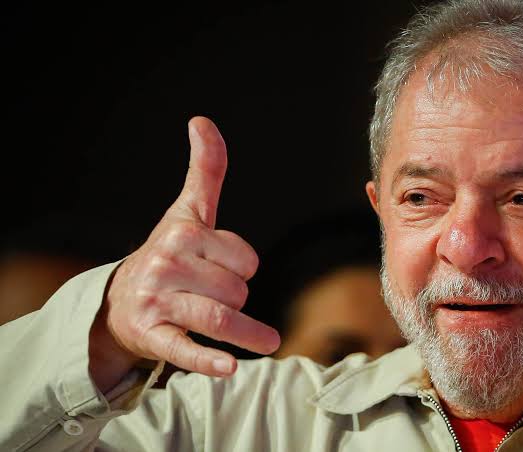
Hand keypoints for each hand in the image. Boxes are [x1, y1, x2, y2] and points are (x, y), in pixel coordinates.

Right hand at [91, 116, 279, 390]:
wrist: (120, 301)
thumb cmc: (168, 253)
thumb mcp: (188, 212)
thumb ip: (205, 170)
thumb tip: (202, 120)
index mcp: (181, 232)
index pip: (246, 258)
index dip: (244, 266)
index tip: (226, 267)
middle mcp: (166, 264)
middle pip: (237, 290)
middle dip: (238, 297)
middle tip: (217, 296)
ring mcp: (157, 301)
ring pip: (223, 317)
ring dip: (246, 331)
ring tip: (265, 340)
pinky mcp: (152, 335)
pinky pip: (185, 348)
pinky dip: (208, 359)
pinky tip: (229, 368)